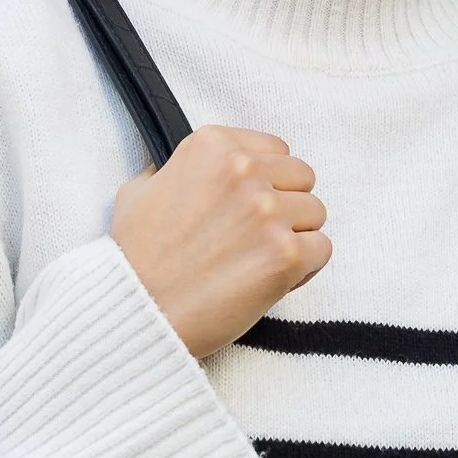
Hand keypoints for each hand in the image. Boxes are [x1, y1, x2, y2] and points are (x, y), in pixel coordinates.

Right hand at [112, 126, 331, 358]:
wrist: (137, 311)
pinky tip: (274, 279)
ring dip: (296, 237)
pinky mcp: (285, 254)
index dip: (267, 180)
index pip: (276, 150)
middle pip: (302, 178)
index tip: (251, 204)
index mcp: (211, 146)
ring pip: (316, 213)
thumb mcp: (138, 191)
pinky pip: (322, 249)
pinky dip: (305, 267)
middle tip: (258, 236)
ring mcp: (267, 212)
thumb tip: (184, 171)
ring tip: (261, 260)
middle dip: (287, 205)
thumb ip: (173, 171)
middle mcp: (243, 172)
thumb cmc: (135, 258)